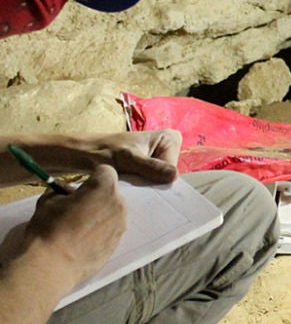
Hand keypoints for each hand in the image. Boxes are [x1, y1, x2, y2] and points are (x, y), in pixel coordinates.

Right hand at [22, 165, 126, 285]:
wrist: (52, 265)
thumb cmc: (49, 229)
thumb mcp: (49, 200)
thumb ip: (63, 190)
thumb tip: (69, 191)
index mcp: (104, 188)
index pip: (106, 170)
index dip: (93, 176)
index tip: (81, 187)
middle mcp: (119, 203)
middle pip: (111, 191)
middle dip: (97, 195)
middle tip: (78, 207)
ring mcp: (121, 224)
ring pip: (113, 210)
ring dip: (101, 213)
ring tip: (79, 226)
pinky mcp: (119, 241)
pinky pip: (112, 228)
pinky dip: (102, 229)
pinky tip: (85, 239)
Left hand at [58, 130, 180, 183]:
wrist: (83, 154)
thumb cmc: (103, 152)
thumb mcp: (128, 159)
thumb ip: (151, 167)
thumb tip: (174, 176)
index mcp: (169, 138)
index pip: (173, 169)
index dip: (157, 176)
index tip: (137, 172)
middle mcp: (168, 146)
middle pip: (169, 175)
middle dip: (152, 181)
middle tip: (132, 178)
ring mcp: (159, 157)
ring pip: (161, 180)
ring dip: (146, 185)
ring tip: (129, 181)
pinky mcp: (151, 166)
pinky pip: (153, 181)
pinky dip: (141, 186)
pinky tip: (129, 184)